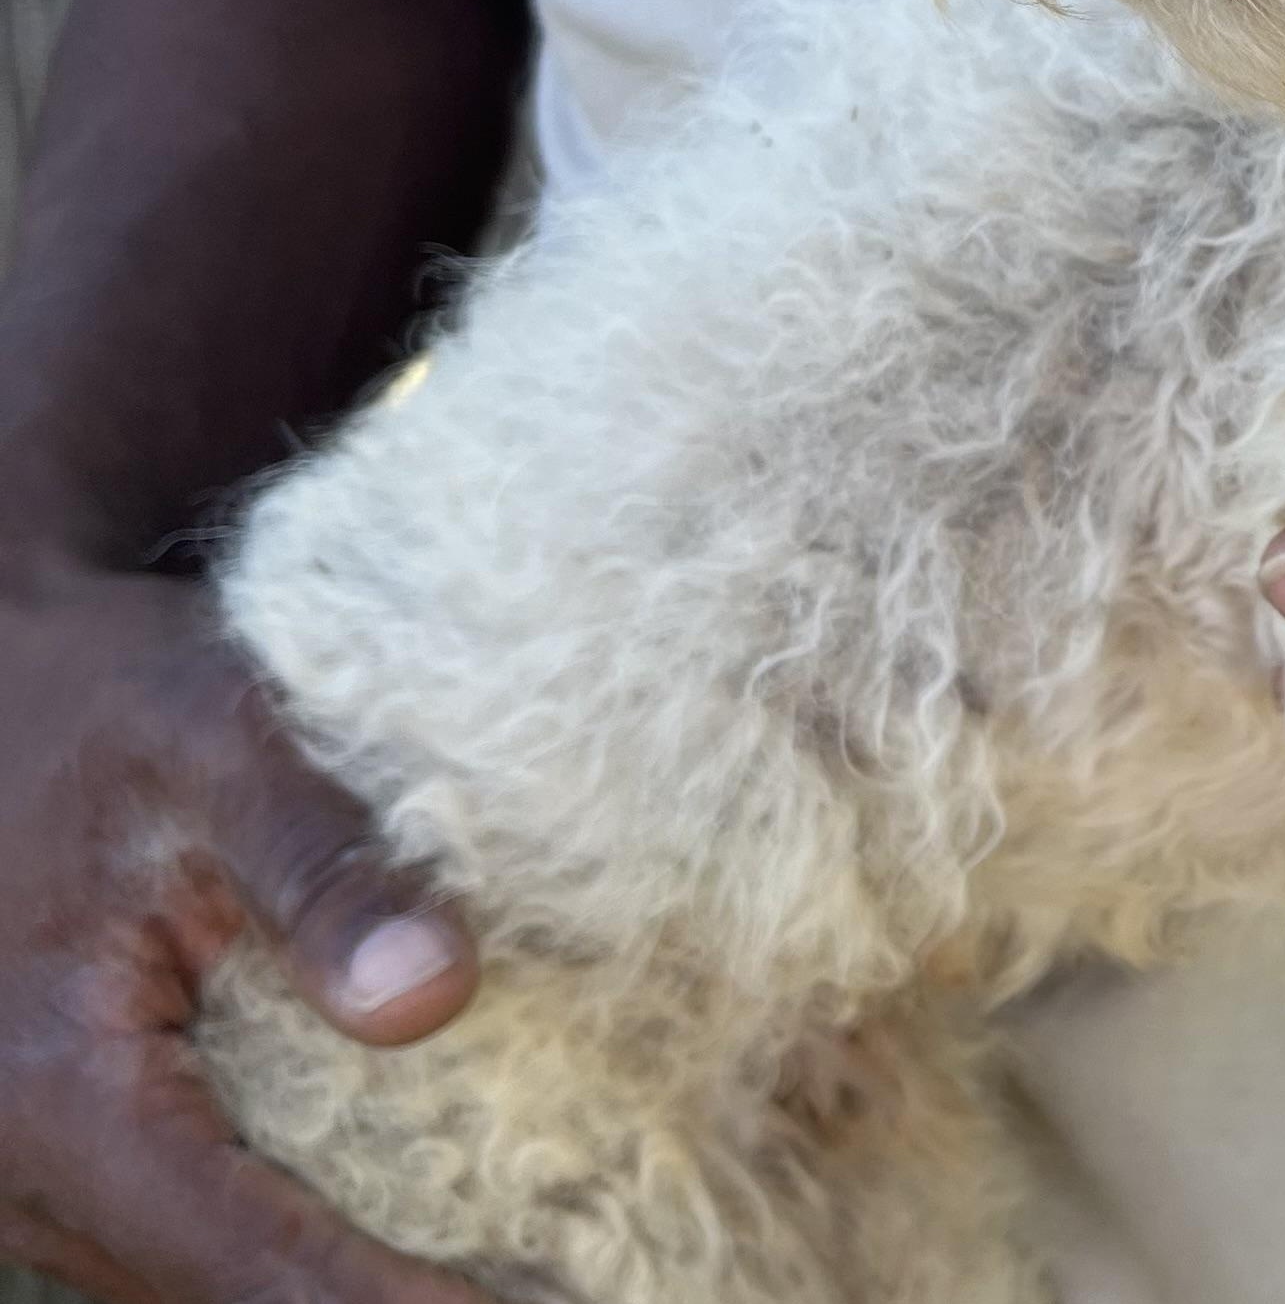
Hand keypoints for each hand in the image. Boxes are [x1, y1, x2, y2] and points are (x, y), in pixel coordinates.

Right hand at [0, 551, 482, 1303]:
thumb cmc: (94, 701)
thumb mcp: (209, 738)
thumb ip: (320, 863)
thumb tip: (433, 991)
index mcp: (57, 1099)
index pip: (249, 1261)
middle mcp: (28, 1172)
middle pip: (232, 1293)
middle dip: (391, 1301)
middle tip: (569, 1284)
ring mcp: (38, 1173)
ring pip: (208, 1272)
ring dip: (349, 1275)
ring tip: (531, 1266)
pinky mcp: (73, 1147)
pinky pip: (195, 1222)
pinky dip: (303, 1228)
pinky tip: (428, 1209)